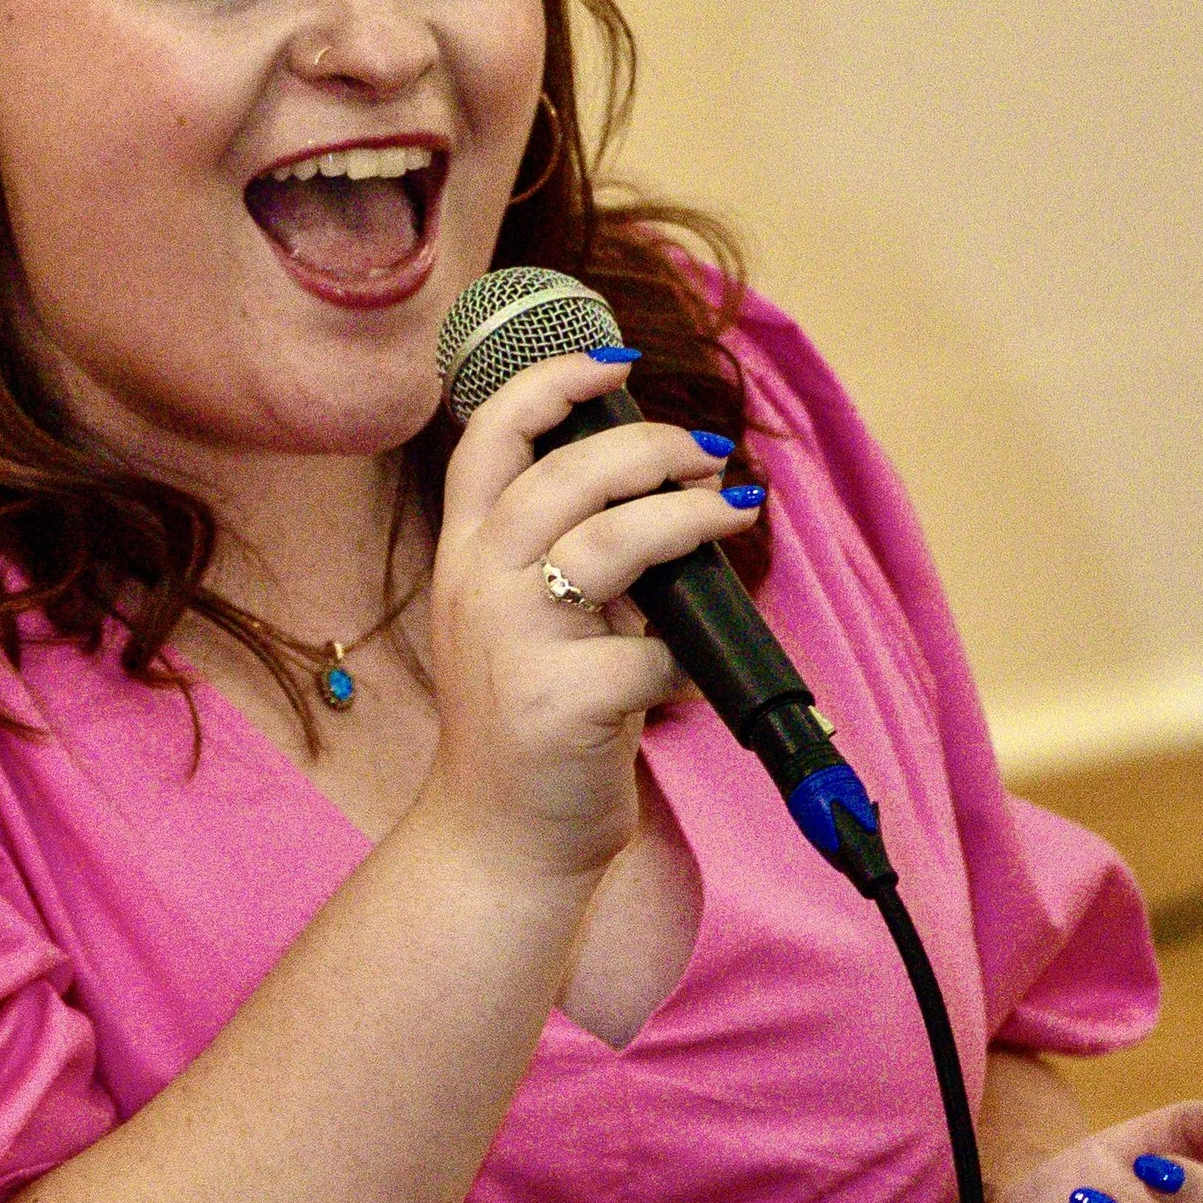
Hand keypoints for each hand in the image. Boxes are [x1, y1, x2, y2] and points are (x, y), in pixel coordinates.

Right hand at [418, 351, 762, 886]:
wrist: (500, 842)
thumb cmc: (531, 725)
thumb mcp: (524, 623)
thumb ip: (566, 556)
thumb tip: (669, 490)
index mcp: (464, 557)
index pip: (489, 437)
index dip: (552, 383)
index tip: (614, 360)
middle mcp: (477, 587)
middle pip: (568, 473)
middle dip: (653, 445)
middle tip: (712, 453)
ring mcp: (514, 643)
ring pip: (616, 540)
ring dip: (692, 516)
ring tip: (737, 510)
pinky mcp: (562, 702)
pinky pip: (655, 653)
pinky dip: (692, 662)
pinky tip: (697, 679)